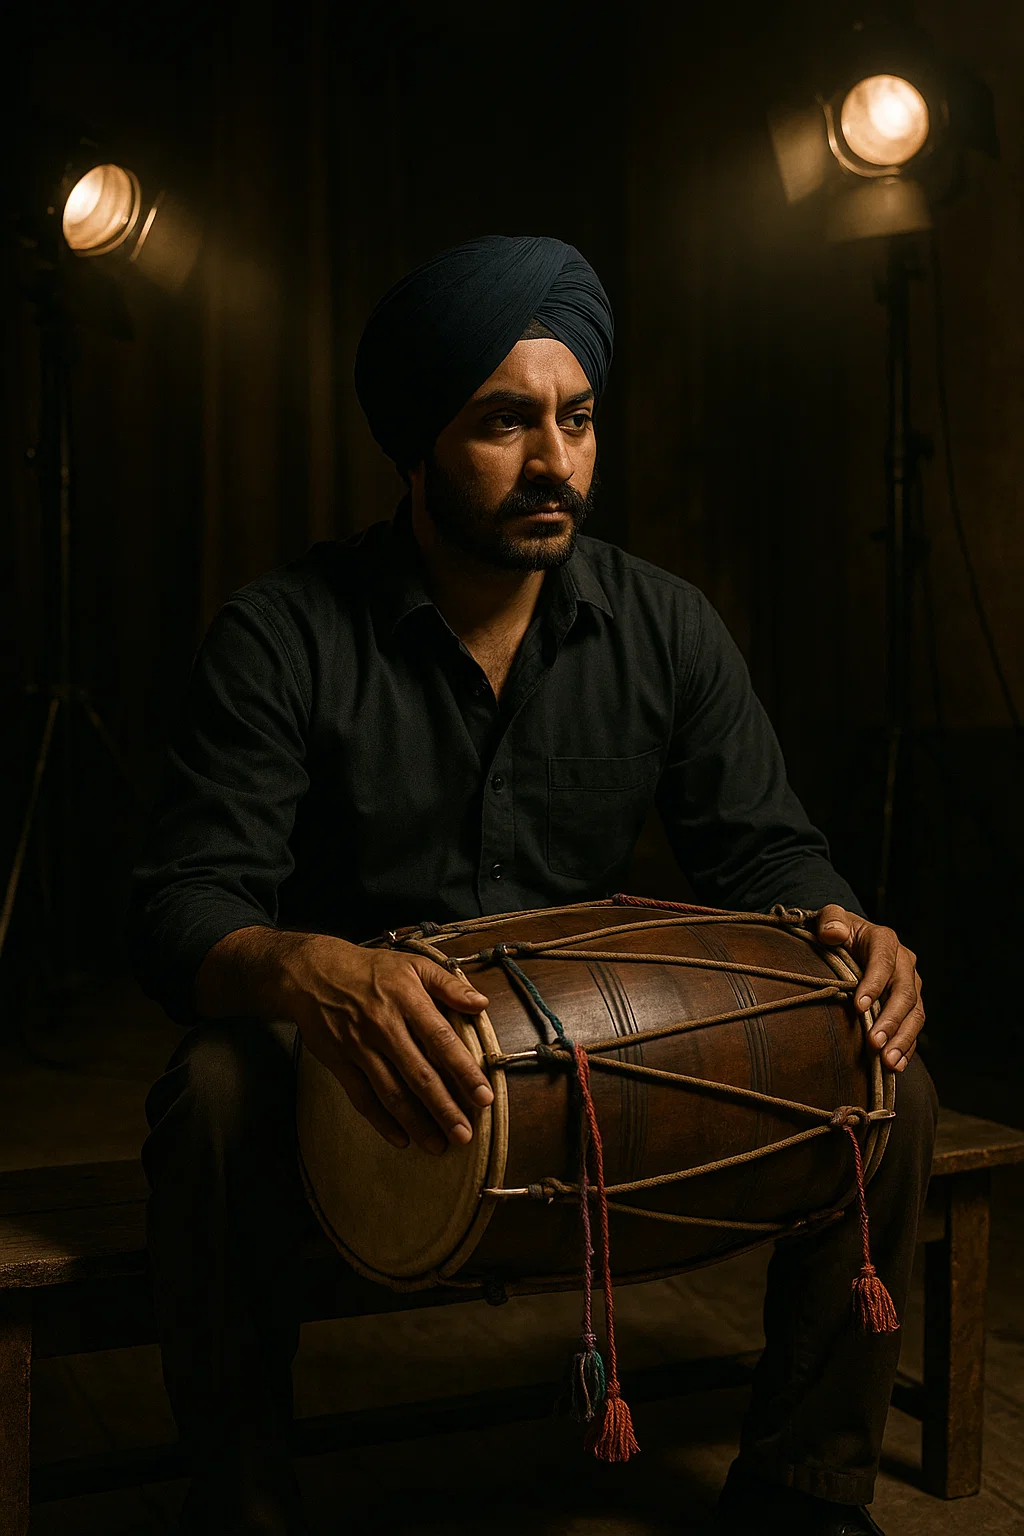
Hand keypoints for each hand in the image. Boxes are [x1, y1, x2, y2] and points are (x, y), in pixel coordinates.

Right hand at [278, 934, 492, 1153]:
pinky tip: (401, 1139)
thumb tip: (483, 1003)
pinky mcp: (338, 1062)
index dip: (464, 1070)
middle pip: (418, 1074)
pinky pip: (361, 1097)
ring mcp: (359, 1046)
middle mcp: (383, 1025)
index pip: (441, 1040)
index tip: (484, 1096)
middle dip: (444, 1108)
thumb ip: (449, 984)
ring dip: (416, 1122)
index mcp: (407, 999)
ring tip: (438, 1145)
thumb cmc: (372, 970)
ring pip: (391, 1092)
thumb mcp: (414, 964)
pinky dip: (381, 1121)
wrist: (313, 972)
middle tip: (465, 1135)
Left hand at [813, 905, 923, 1072]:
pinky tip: (896, 1065)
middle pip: (904, 992)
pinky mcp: (909, 1005)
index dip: (874, 983)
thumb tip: (833, 932)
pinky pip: (913, 1028)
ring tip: (888, 1062)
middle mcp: (903, 962)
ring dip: (902, 1039)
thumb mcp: (828, 919)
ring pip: (915, 1013)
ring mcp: (909, 984)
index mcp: (884, 940)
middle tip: (875, 1043)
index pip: (884, 961)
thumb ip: (830, 920)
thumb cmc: (834, 931)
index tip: (859, 1006)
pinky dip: (906, 1047)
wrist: (847, 941)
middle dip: (891, 1020)